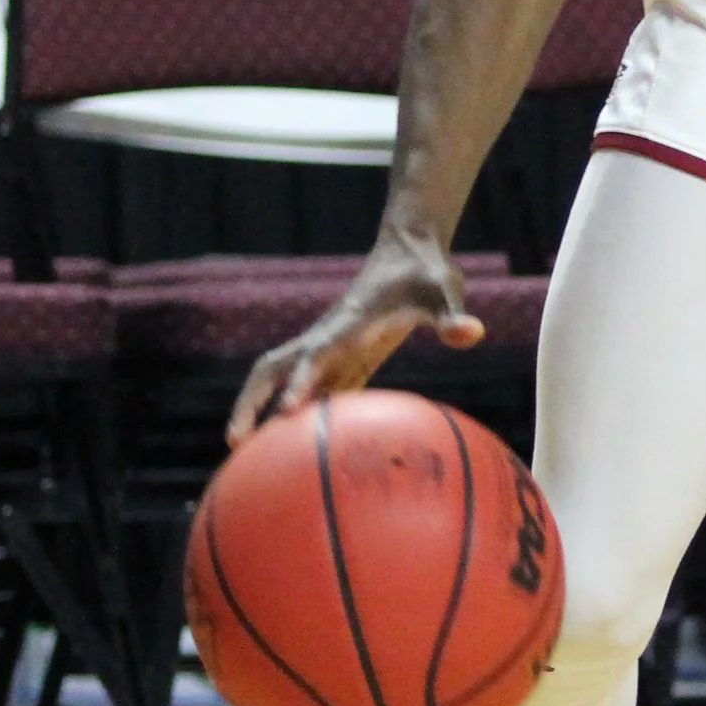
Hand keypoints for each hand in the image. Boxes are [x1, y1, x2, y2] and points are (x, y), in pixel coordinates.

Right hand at [227, 230, 486, 441]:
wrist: (410, 249)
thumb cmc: (426, 272)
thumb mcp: (444, 289)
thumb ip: (453, 314)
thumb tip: (472, 333)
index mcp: (349, 322)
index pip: (317, 352)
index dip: (301, 380)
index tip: (286, 411)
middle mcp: (329, 337)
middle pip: (272, 368)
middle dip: (250, 401)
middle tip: (233, 442)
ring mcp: (332, 349)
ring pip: (283, 380)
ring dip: (260, 411)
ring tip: (244, 455)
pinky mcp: (344, 359)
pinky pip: (314, 392)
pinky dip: (297, 419)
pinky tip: (294, 456)